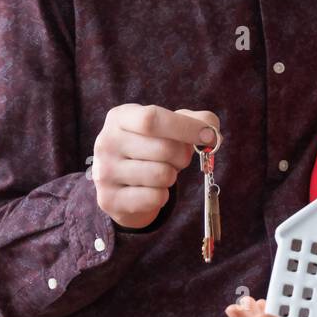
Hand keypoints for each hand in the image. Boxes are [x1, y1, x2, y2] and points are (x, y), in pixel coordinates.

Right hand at [92, 103, 219, 228]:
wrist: (123, 184)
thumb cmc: (152, 147)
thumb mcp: (169, 127)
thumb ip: (194, 121)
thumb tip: (212, 131)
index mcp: (120, 117)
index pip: (152, 118)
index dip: (186, 127)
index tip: (209, 136)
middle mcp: (106, 142)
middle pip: (164, 149)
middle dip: (183, 156)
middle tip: (179, 159)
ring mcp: (104, 171)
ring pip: (161, 175)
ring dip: (172, 176)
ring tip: (162, 172)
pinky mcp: (109, 199)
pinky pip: (154, 198)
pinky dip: (163, 195)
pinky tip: (152, 190)